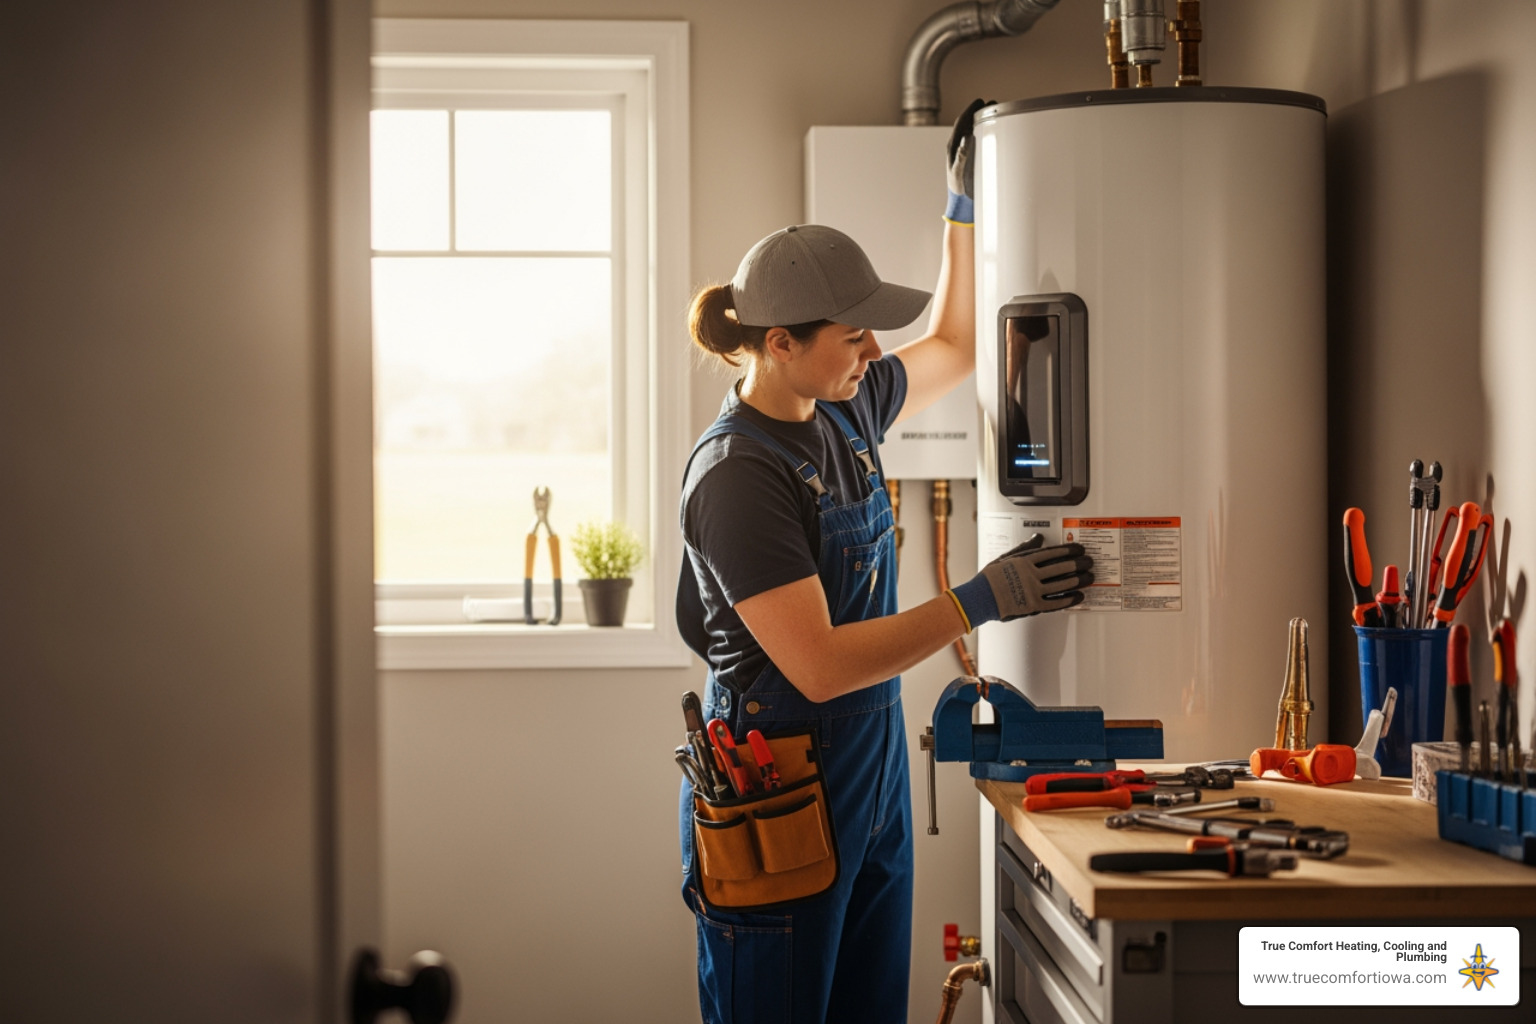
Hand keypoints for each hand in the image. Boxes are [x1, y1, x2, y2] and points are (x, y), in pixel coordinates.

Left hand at [944, 98, 992, 224]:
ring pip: (972, 131)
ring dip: (981, 120)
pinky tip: (993, 132)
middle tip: (991, 104)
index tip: (980, 101)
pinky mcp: (971, 159)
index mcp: (952, 147)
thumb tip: (965, 138)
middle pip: (967, 123)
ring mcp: (964, 153)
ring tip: (993, 113)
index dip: (970, 110)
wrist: (961, 203)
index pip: (961, 123)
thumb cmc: (958, 189)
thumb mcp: (958, 173)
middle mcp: (957, 147)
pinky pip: (977, 141)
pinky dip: (984, 133)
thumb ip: (960, 157)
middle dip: (977, 112)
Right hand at [948, 534, 1092, 629]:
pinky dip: (1069, 599)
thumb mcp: (1006, 557)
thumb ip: (1025, 548)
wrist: (980, 598)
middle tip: (1090, 562)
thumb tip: (1038, 538)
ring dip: (1079, 581)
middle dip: (1079, 564)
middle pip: (1062, 568)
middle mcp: (1032, 575)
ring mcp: (1033, 591)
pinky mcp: (1033, 606)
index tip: (1080, 549)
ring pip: (1063, 584)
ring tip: (1090, 577)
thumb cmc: (990, 577)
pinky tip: (1079, 596)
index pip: (1053, 553)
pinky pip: (1056, 603)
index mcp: (1025, 560)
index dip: (1069, 550)